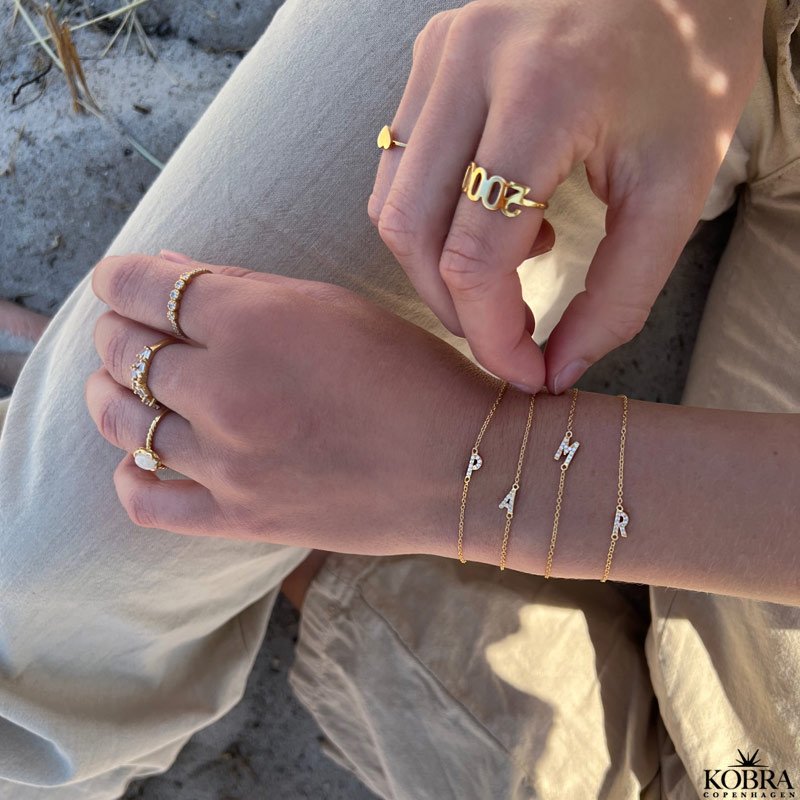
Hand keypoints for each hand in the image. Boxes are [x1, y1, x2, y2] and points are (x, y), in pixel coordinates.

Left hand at [86, 253, 491, 550]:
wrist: (461, 464)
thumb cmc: (410, 372)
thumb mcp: (334, 305)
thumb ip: (244, 286)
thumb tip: (165, 269)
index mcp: (252, 321)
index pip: (139, 286)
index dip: (118, 278)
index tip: (122, 282)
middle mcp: (227, 388)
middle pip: (123, 350)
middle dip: (117, 332)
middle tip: (134, 333)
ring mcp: (229, 461)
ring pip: (122, 422)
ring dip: (110, 396)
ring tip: (124, 389)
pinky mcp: (241, 517)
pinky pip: (147, 503)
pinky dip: (130, 477)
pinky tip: (141, 462)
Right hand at [369, 0, 764, 392]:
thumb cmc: (689, 75)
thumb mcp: (675, 192)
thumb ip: (619, 295)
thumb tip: (556, 371)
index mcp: (544, 92)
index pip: (474, 252)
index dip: (491, 335)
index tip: (525, 372)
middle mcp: (470, 63)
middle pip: (411, 232)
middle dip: (455, 308)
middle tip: (510, 332)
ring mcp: (440, 53)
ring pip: (391, 203)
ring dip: (438, 265)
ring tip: (513, 262)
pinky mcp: (430, 56)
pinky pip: (399, 166)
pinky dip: (434, 217)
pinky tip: (498, 214)